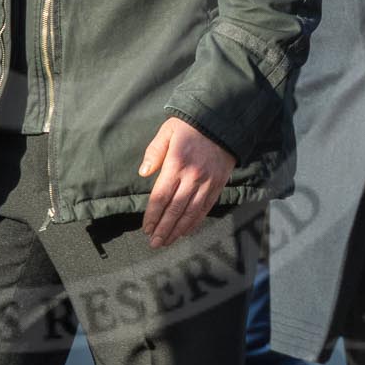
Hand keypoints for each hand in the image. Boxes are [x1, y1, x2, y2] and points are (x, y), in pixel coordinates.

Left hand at [138, 117, 235, 248]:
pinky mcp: (218, 185)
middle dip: (163, 229)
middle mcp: (192, 176)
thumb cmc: (190, 126)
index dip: (152, 215)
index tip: (146, 228)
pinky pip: (205, 208)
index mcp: (176, 164)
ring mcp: (207, 182)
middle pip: (175, 209)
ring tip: (167, 241)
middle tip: (154, 243)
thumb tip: (143, 173)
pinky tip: (186, 231)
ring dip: (178, 230)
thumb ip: (154, 152)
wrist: (222, 121)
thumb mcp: (167, 131)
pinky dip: (195, 222)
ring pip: (191, 212)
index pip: (161, 196)